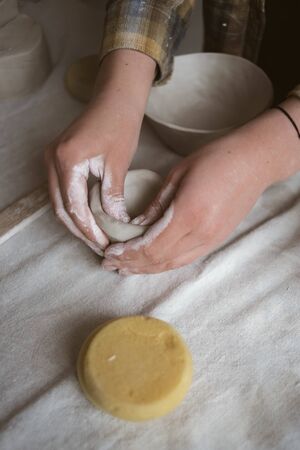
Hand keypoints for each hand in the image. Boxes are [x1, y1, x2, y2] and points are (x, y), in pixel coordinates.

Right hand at [45, 50, 154, 253]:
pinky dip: (72, 206)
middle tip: (98, 245)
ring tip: (94, 236)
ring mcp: (50, 158)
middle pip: (60, 207)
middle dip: (79, 229)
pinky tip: (88, 217)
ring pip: (57, 201)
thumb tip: (115, 223)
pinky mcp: (56, 158)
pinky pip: (60, 190)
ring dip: (75, 220)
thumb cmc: (119, 125)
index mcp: (67, 161)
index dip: (89, 229)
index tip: (103, 243)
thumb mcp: (118, 164)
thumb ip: (112, 196)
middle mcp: (52, 160)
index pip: (74, 206)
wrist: (115, 99)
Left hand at [103, 99, 299, 272]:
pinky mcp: (217, 241)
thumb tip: (135, 227)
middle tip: (109, 264)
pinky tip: (150, 264)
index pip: (151, 246)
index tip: (109, 252)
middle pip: (159, 260)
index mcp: (189, 215)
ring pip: (172, 264)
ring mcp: (211, 241)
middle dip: (131, 265)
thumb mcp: (177, 175)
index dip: (127, 253)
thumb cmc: (215, 159)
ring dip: (146, 269)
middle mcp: (201, 235)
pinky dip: (163, 264)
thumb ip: (156, 205)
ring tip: (124, 269)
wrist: (254, 162)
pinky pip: (185, 259)